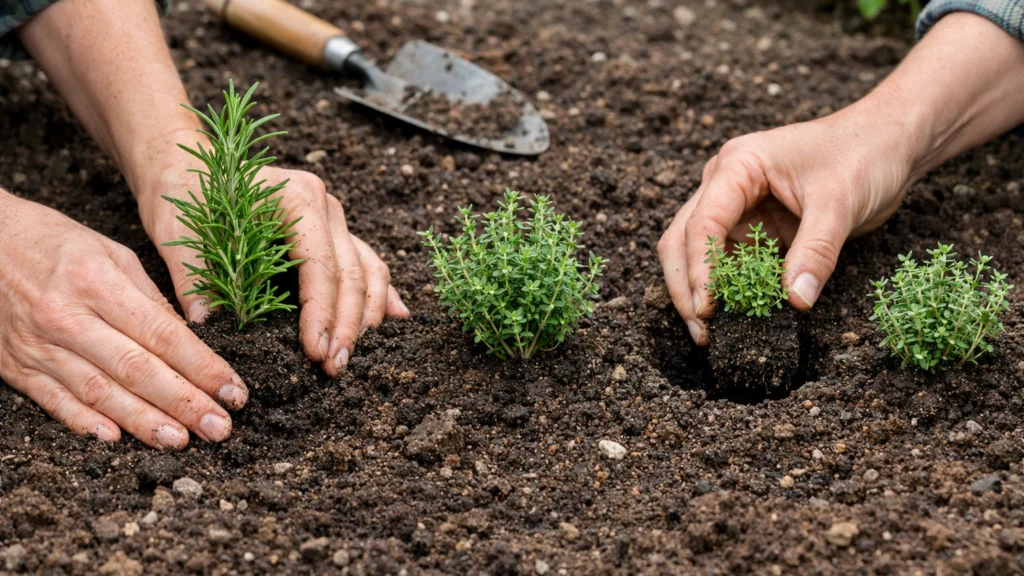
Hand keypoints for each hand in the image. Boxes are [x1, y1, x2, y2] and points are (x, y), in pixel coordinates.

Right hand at [0, 191, 246, 448]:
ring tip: (180, 441)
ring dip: (143, 421)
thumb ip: (151, 299)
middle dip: (184, 402)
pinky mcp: (17, 366)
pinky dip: (84, 422)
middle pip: (136, 369)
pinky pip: (54, 401)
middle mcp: (67, 317)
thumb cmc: (56, 243)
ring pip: (99, 392)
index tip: (233, 390)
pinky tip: (115, 438)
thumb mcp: (112, 254)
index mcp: (97, 282)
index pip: (162, 334)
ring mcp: (38, 345)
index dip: (202, 367)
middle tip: (220, 427)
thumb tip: (191, 340)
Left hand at [138, 159, 408, 376]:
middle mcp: (325, 206)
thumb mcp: (180, 230)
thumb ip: (192, 273)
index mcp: (296, 198)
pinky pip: (367, 264)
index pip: (321, 266)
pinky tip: (393, 320)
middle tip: (334, 367)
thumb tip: (203, 321)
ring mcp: (333, 218)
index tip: (315, 352)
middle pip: (351, 274)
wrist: (188, 167)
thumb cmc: (186, 195)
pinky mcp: (332, 233)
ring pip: (367, 270)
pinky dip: (379, 293)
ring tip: (349, 356)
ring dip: (364, 316)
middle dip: (346, 326)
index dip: (322, 313)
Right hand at [657, 98, 915, 344]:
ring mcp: (737, 205)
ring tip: (708, 332)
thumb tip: (796, 301)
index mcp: (738, 165)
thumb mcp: (841, 203)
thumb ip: (815, 251)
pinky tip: (736, 315)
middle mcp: (725, 183)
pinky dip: (729, 288)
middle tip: (701, 330)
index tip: (708, 308)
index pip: (704, 223)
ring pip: (698, 252)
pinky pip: (731, 260)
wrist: (889, 140)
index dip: (701, 269)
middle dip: (686, 285)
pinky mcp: (754, 225)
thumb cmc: (864, 154)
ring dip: (701, 290)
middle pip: (683, 238)